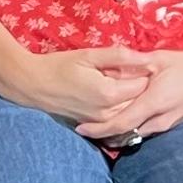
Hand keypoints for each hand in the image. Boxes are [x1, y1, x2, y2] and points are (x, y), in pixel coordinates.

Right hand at [0, 46, 152, 128]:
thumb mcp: (90, 55)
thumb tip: (149, 59)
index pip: (144, 85)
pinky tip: (114, 95)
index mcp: (109, 93)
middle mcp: (108, 113)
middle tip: (135, 72)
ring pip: (130, 112)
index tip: (141, 63)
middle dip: (142, 87)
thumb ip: (121, 57)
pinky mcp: (95, 127)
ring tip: (125, 82)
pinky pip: (118, 120)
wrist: (32, 85)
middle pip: (140, 101)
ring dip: (133, 99)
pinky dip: (122, 109)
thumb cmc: (60, 65)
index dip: (146, 73)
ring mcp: (101, 123)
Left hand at [87, 45, 182, 144]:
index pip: (120, 123)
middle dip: (105, 134)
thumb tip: (109, 66)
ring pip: (137, 134)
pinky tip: (124, 123)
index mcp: (153, 102)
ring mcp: (168, 124)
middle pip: (126, 134)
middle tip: (86, 130)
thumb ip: (134, 63)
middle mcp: (160, 118)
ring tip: (100, 128)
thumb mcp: (160, 59)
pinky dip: (133, 129)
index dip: (99, 129)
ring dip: (119, 134)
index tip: (82, 129)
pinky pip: (148, 131)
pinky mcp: (173, 124)